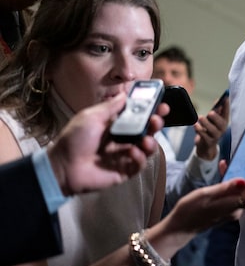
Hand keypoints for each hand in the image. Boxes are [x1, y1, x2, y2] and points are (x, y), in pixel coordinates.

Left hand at [47, 94, 167, 194]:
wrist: (62, 166)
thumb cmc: (73, 140)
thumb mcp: (91, 116)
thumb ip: (110, 106)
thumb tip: (125, 94)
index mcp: (114, 125)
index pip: (138, 116)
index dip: (150, 110)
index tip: (160, 104)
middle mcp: (121, 140)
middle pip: (146, 131)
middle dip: (155, 124)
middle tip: (157, 120)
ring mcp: (123, 156)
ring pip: (147, 148)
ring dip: (151, 142)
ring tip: (146, 140)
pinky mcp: (124, 171)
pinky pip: (140, 164)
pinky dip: (140, 157)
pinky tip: (132, 152)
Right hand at [164, 165, 244, 234]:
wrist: (180, 226)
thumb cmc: (190, 210)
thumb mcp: (205, 194)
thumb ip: (225, 188)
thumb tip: (243, 181)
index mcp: (232, 207)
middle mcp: (236, 210)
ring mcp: (232, 210)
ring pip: (243, 191)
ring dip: (240, 175)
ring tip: (232, 162)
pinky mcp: (228, 208)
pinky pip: (234, 193)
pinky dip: (231, 181)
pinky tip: (224, 169)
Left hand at [194, 97, 229, 159]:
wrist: (206, 147)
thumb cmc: (209, 129)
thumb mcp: (213, 120)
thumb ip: (216, 110)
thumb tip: (218, 100)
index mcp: (224, 121)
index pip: (227, 112)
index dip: (226, 106)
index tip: (225, 98)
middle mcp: (222, 129)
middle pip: (221, 123)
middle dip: (216, 117)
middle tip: (211, 112)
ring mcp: (216, 136)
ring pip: (212, 130)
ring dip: (206, 123)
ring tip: (200, 117)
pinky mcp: (209, 142)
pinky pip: (204, 136)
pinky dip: (199, 130)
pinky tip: (195, 125)